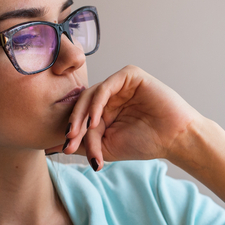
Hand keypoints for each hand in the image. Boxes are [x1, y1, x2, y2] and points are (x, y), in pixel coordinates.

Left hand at [51, 66, 201, 167]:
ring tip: (80, 134)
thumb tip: (50, 146)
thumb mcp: (107, 146)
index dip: (72, 132)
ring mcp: (120, 84)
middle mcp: (110, 94)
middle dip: (74, 124)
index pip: (80, 116)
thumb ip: (83, 143)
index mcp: (105, 109)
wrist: (174, 139)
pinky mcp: (130, 75)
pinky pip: (105, 87)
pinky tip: (95, 120)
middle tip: (69, 141)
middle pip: (81, 104)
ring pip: (90, 95)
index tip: (65, 149)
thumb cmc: (145, 143)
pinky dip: (96, 104)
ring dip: (82, 116)